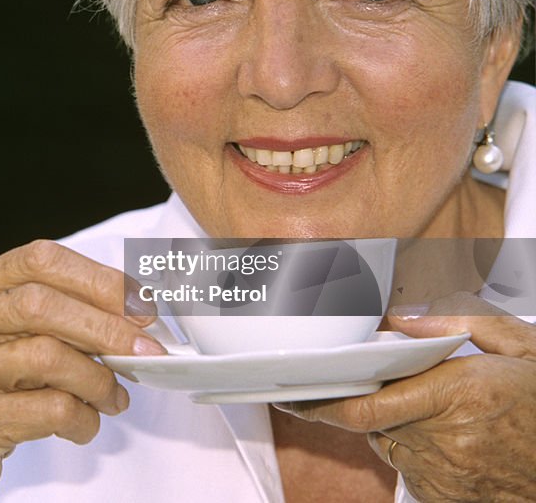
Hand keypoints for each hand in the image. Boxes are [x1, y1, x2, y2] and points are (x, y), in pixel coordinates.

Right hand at [0, 240, 164, 502]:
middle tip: (147, 349)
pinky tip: (85, 424)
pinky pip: (47, 410)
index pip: (38, 260)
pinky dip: (82, 418)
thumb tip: (133, 311)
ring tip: (114, 397)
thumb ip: (52, 319)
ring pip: (47, 357)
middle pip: (41, 304)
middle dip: (106, 326)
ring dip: (98, 379)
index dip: (97, 277)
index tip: (141, 302)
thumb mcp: (4, 342)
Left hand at [274, 292, 535, 501]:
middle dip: (368, 398)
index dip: (321, 401)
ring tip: (438, 409)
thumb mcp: (522, 346)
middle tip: (374, 380)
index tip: (290, 394)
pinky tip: (450, 436)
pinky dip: (416, 450)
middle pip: (371, 420)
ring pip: (388, 444)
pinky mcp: (447, 499)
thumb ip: (459, 321)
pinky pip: (410, 469)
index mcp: (458, 393)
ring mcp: (446, 476)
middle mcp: (445, 439)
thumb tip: (402, 318)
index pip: (365, 404)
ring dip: (394, 425)